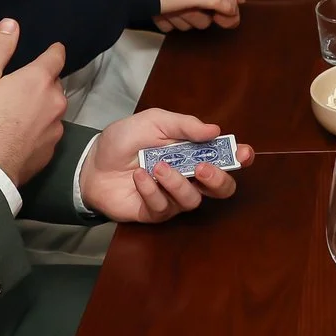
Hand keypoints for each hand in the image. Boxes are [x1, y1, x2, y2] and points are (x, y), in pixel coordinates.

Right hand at [0, 20, 68, 185]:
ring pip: (53, 110)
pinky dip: (38, 130)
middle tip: (23, 86)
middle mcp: (54, 102)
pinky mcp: (51, 151)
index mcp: (38, 79)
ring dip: (42, 107)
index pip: (55, 57)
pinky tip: (22, 136)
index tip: (54, 50)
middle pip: (54, 85)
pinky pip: (48, 133)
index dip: (54, 51)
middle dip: (43, 82)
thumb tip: (11, 24)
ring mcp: (55, 128)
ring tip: (20, 113)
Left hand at [80, 109, 249, 222]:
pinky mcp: (154, 213)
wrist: (92, 162)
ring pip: (192, 201)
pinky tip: (139, 177)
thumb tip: (215, 130)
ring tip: (157, 167)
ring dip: (177, 183)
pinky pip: (163, 207)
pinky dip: (151, 190)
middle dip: (218, 179)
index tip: (243, 154)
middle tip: (202, 168)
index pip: (226, 158)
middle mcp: (190, 178)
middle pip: (221, 189)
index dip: (240, 158)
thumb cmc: (125, 140)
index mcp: (194, 153)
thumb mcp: (154, 121)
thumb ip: (184, 125)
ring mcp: (173, 198)